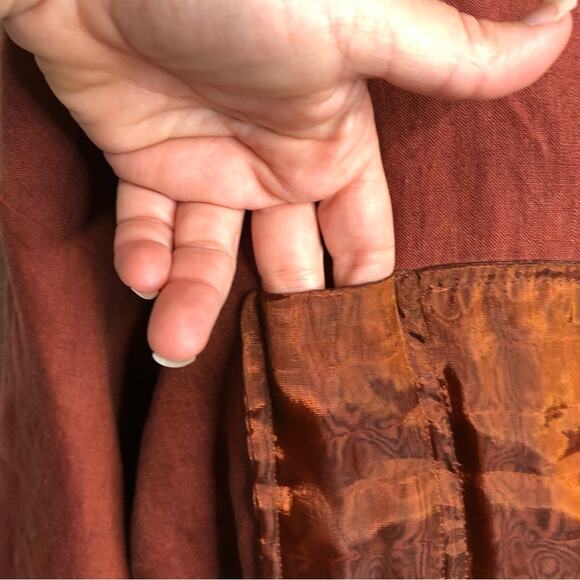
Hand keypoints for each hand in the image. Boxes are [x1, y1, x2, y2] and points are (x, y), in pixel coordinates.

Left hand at [2, 0, 573, 365]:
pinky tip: (142, 280)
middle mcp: (272, 167)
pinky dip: (141, 260)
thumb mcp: (361, 23)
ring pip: (208, 259)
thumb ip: (450, 55)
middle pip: (284, 266)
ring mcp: (206, 170)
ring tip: (175, 347)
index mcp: (331, 146)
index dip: (357, 290)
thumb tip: (562, 20)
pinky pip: (146, 229)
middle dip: (277, 316)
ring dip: (192, 307)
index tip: (353, 348)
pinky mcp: (143, 165)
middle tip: (268, 371)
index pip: (360, 238)